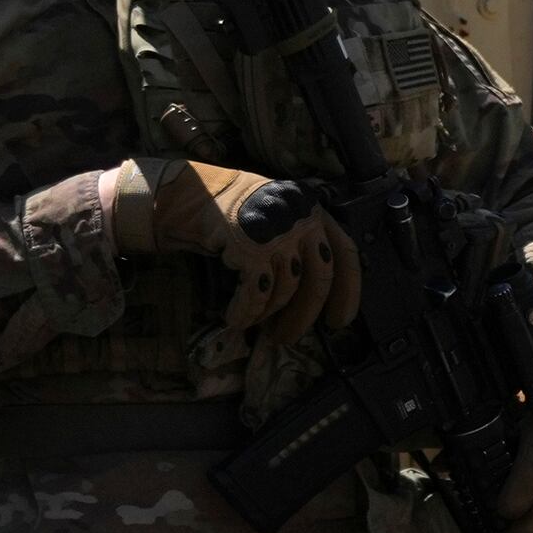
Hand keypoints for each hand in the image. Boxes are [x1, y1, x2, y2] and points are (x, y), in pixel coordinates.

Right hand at [120, 158, 360, 348]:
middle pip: (319, 279)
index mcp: (312, 210)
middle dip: (304, 316)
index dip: (348, 291)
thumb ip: (299, 242)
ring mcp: (276, 230)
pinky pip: (256, 293)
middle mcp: (301, 217)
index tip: (339, 321)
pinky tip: (234, 319)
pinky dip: (246, 312)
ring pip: (286, 289)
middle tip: (287, 338)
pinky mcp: (249, 244)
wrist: (185, 194)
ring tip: (251, 323)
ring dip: (267, 315)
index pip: (346, 253)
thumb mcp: (275, 216)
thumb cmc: (229, 212)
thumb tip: (315, 296)